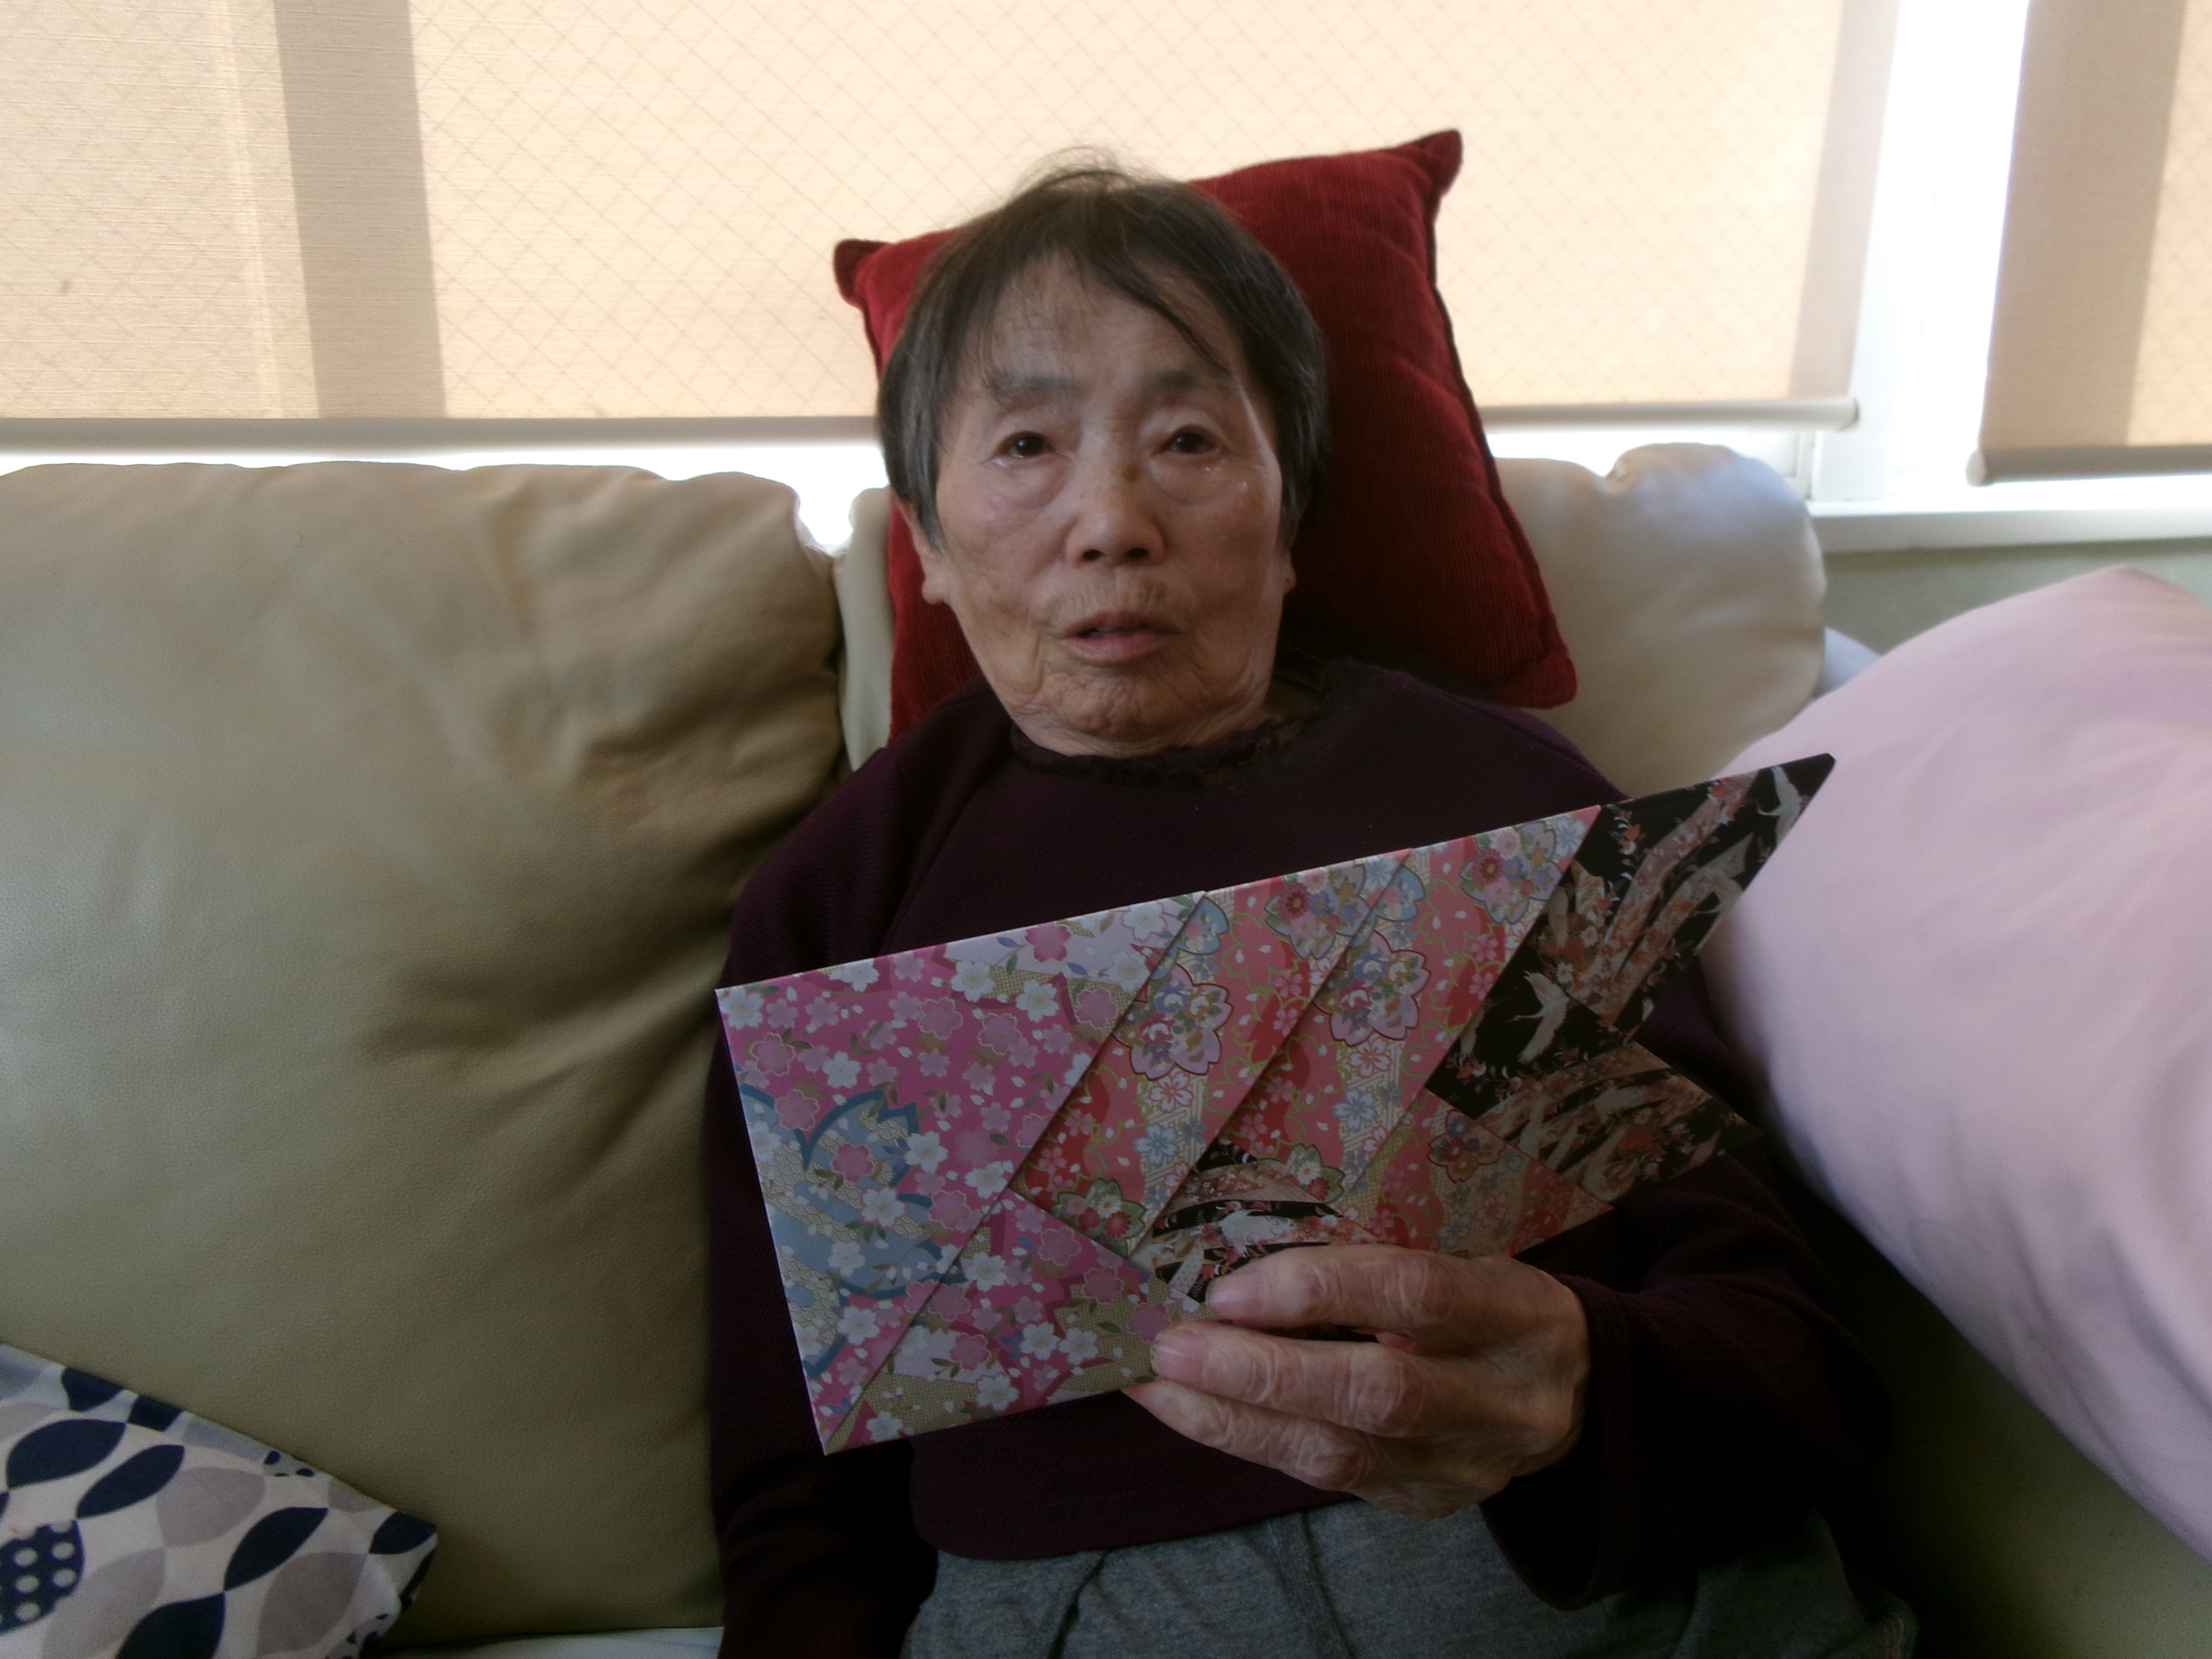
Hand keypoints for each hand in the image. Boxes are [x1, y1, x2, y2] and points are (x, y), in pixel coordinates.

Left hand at [1126, 1245, 1589, 1519]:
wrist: (1577, 1394)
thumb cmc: (1491, 1306)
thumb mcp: (1464, 1262)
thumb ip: (1378, 1269)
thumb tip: (1246, 1266)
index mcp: (1519, 1316)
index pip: (1415, 1297)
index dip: (1319, 1290)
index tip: (1231, 1290)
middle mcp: (1503, 1401)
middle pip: (1375, 1392)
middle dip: (1260, 1372)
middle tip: (1172, 1348)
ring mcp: (1469, 1466)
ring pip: (1342, 1455)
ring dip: (1238, 1421)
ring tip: (1161, 1390)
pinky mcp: (1432, 1505)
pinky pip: (1333, 1481)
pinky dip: (1257, 1445)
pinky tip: (1203, 1417)